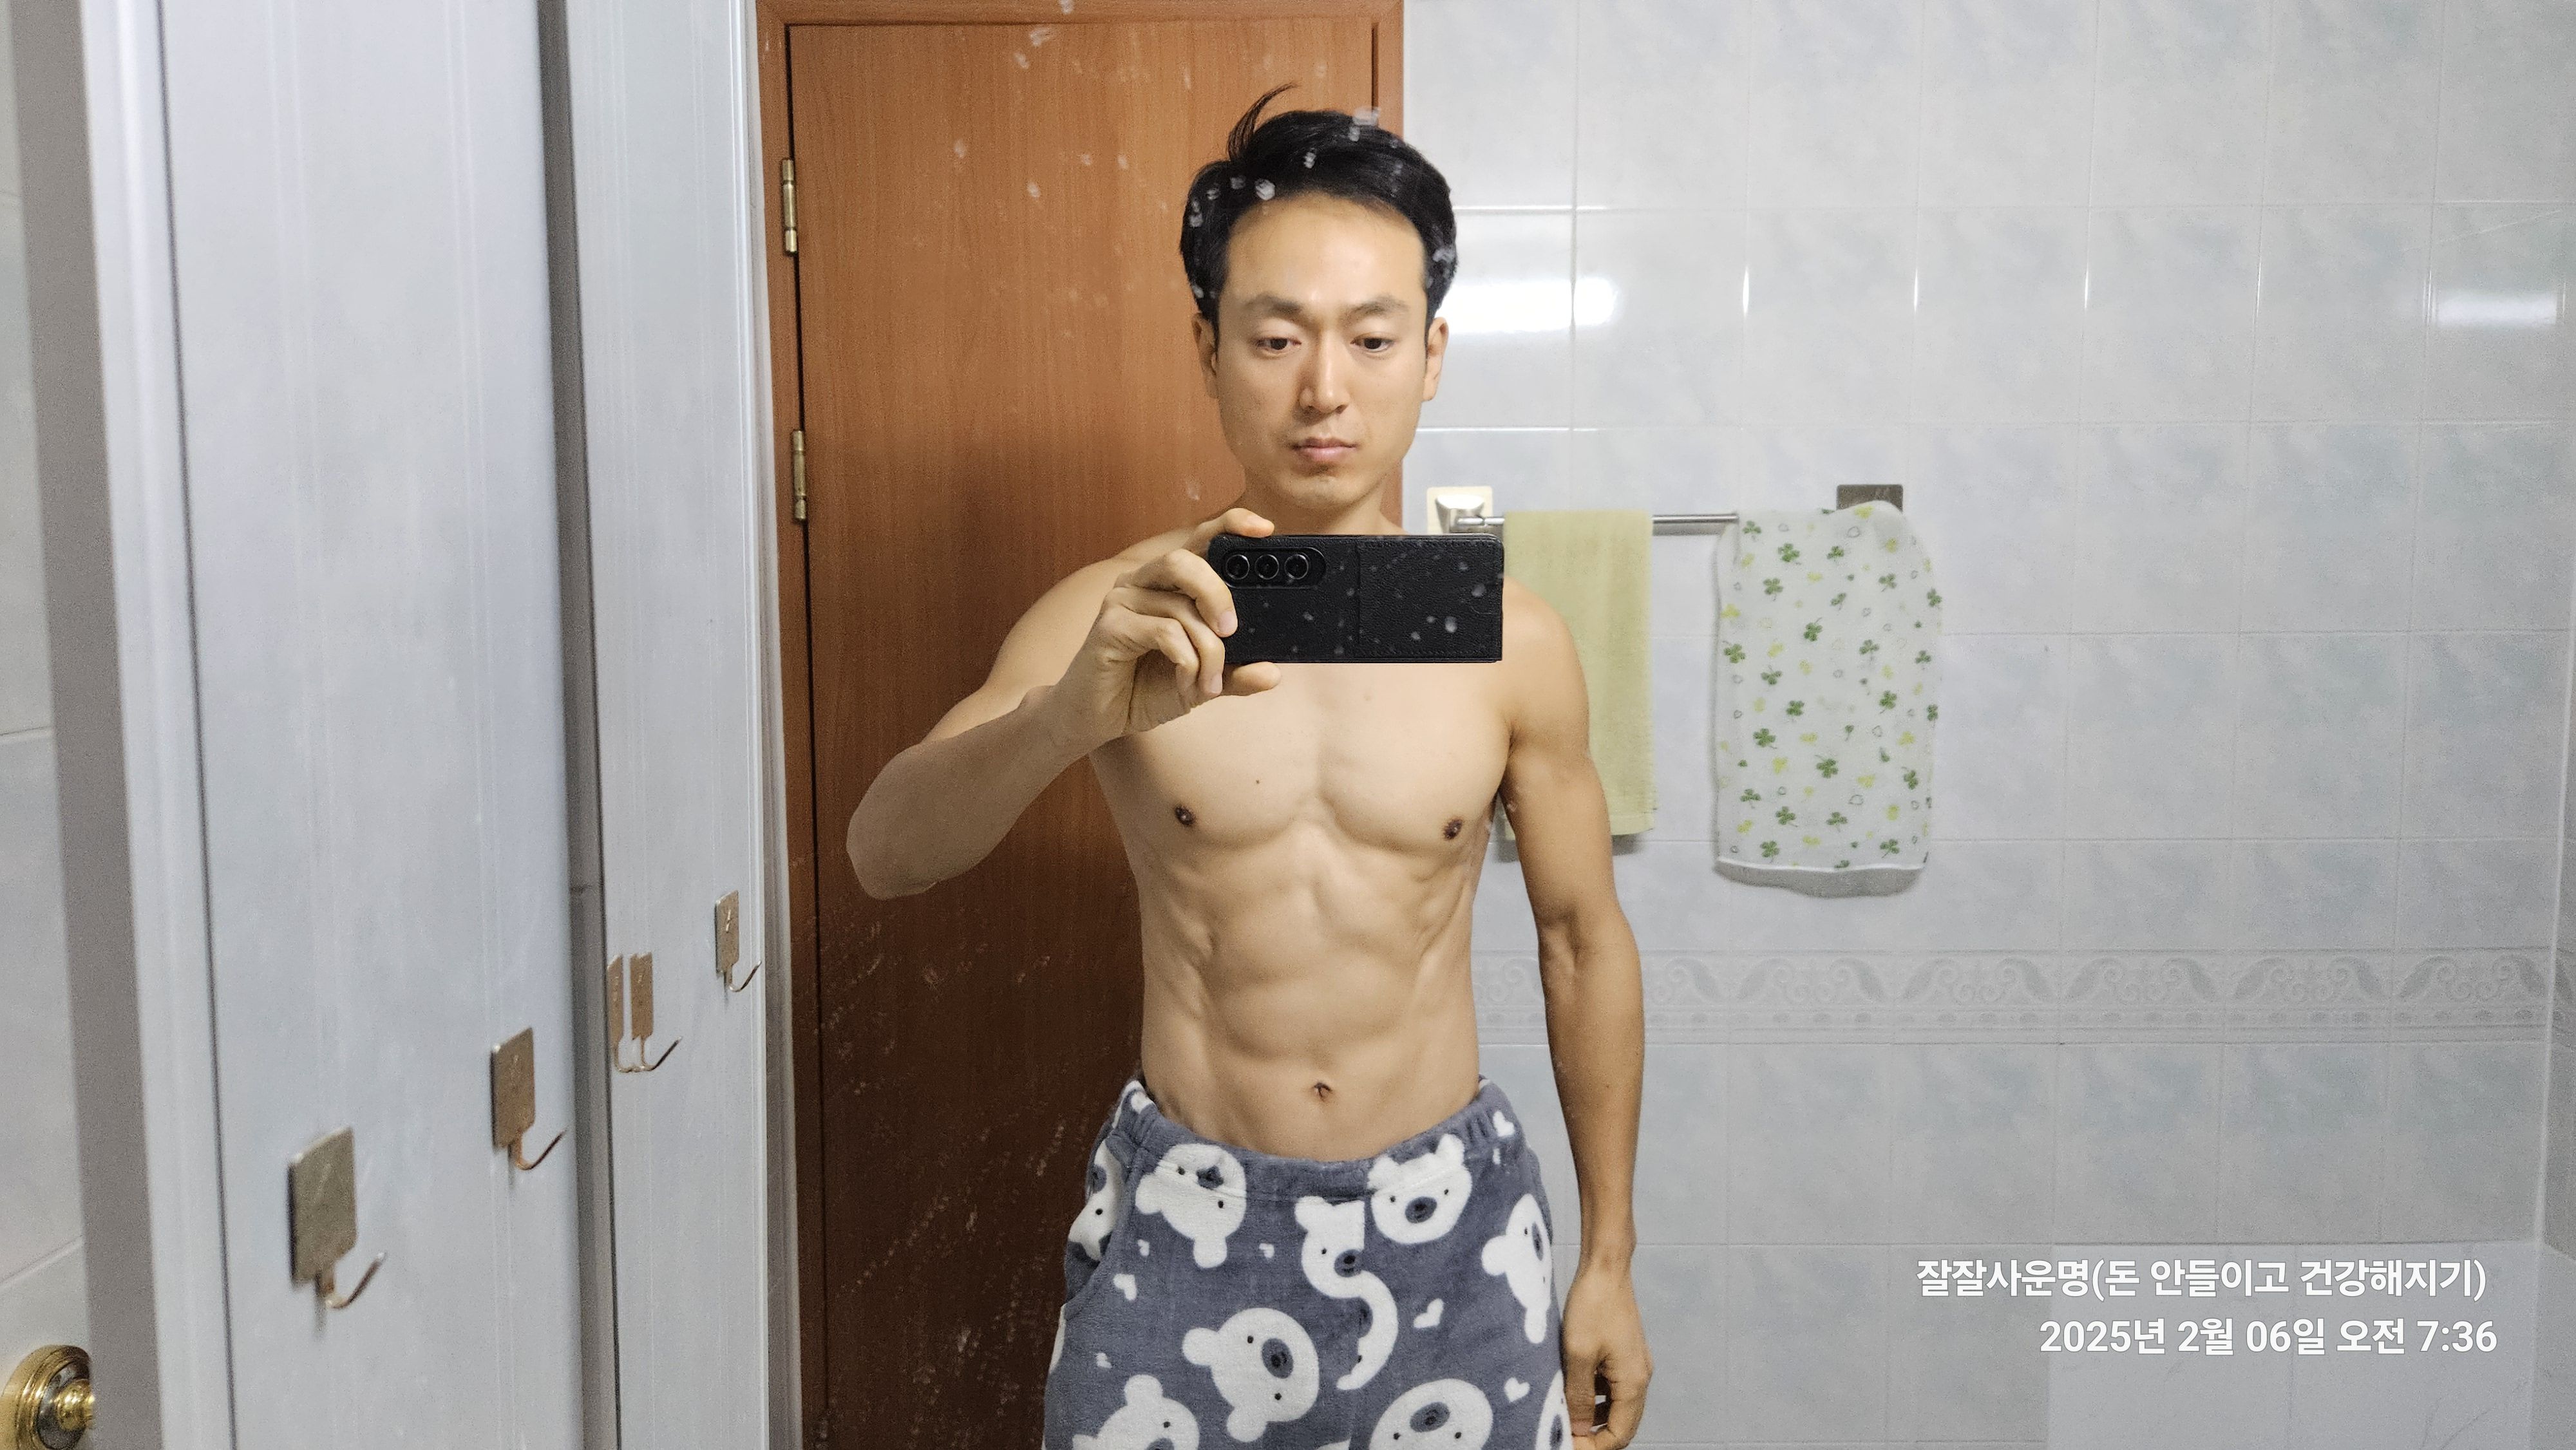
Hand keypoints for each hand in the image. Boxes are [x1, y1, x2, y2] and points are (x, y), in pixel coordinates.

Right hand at [1047, 507, 1284, 748]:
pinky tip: (1187, 684)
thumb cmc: (1145, 690)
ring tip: (1211, 680)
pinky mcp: (1109, 627)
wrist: (1098, 719)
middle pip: (1185, 560)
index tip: (1264, 528)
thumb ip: (1235, 675)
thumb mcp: (1201, 682)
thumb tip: (1271, 673)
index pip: (1200, 541)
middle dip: (1218, 594)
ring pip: (1179, 604)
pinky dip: (1187, 662)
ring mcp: (1122, 602)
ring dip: (1207, 646)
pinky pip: (1164, 632)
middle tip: (1232, 631)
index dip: (1230, 525)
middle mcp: (1143, 584)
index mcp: (1167, 585)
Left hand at [1561, 1263, 1651, 1448]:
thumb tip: (1578, 1432)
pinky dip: (1593, 1396)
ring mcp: (1634, 1365)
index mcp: (1633, 1383)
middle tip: (1563, 1435)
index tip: (1566, 1444)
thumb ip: (1578, 1397)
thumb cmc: (1592, 1306)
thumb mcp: (1577, 1355)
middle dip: (1593, 1436)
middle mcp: (1639, 1378)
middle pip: (1621, 1424)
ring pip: (1615, 1407)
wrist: (1605, 1267)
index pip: (1619, 1435)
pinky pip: (1611, 1387)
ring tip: (1563, 1415)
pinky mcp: (1624, 1354)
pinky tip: (1571, 1389)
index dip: (1593, 1447)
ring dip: (1592, 1417)